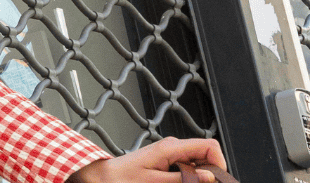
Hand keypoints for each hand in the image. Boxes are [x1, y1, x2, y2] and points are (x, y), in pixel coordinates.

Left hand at [68, 138, 226, 182]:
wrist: (105, 177)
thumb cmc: (124, 179)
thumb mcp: (155, 182)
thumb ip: (184, 179)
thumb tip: (209, 176)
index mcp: (171, 147)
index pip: (209, 145)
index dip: (219, 163)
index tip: (216, 180)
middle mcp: (173, 147)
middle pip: (206, 155)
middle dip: (209, 172)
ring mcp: (171, 154)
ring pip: (199, 163)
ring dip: (198, 177)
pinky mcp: (168, 161)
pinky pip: (188, 167)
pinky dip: (190, 177)